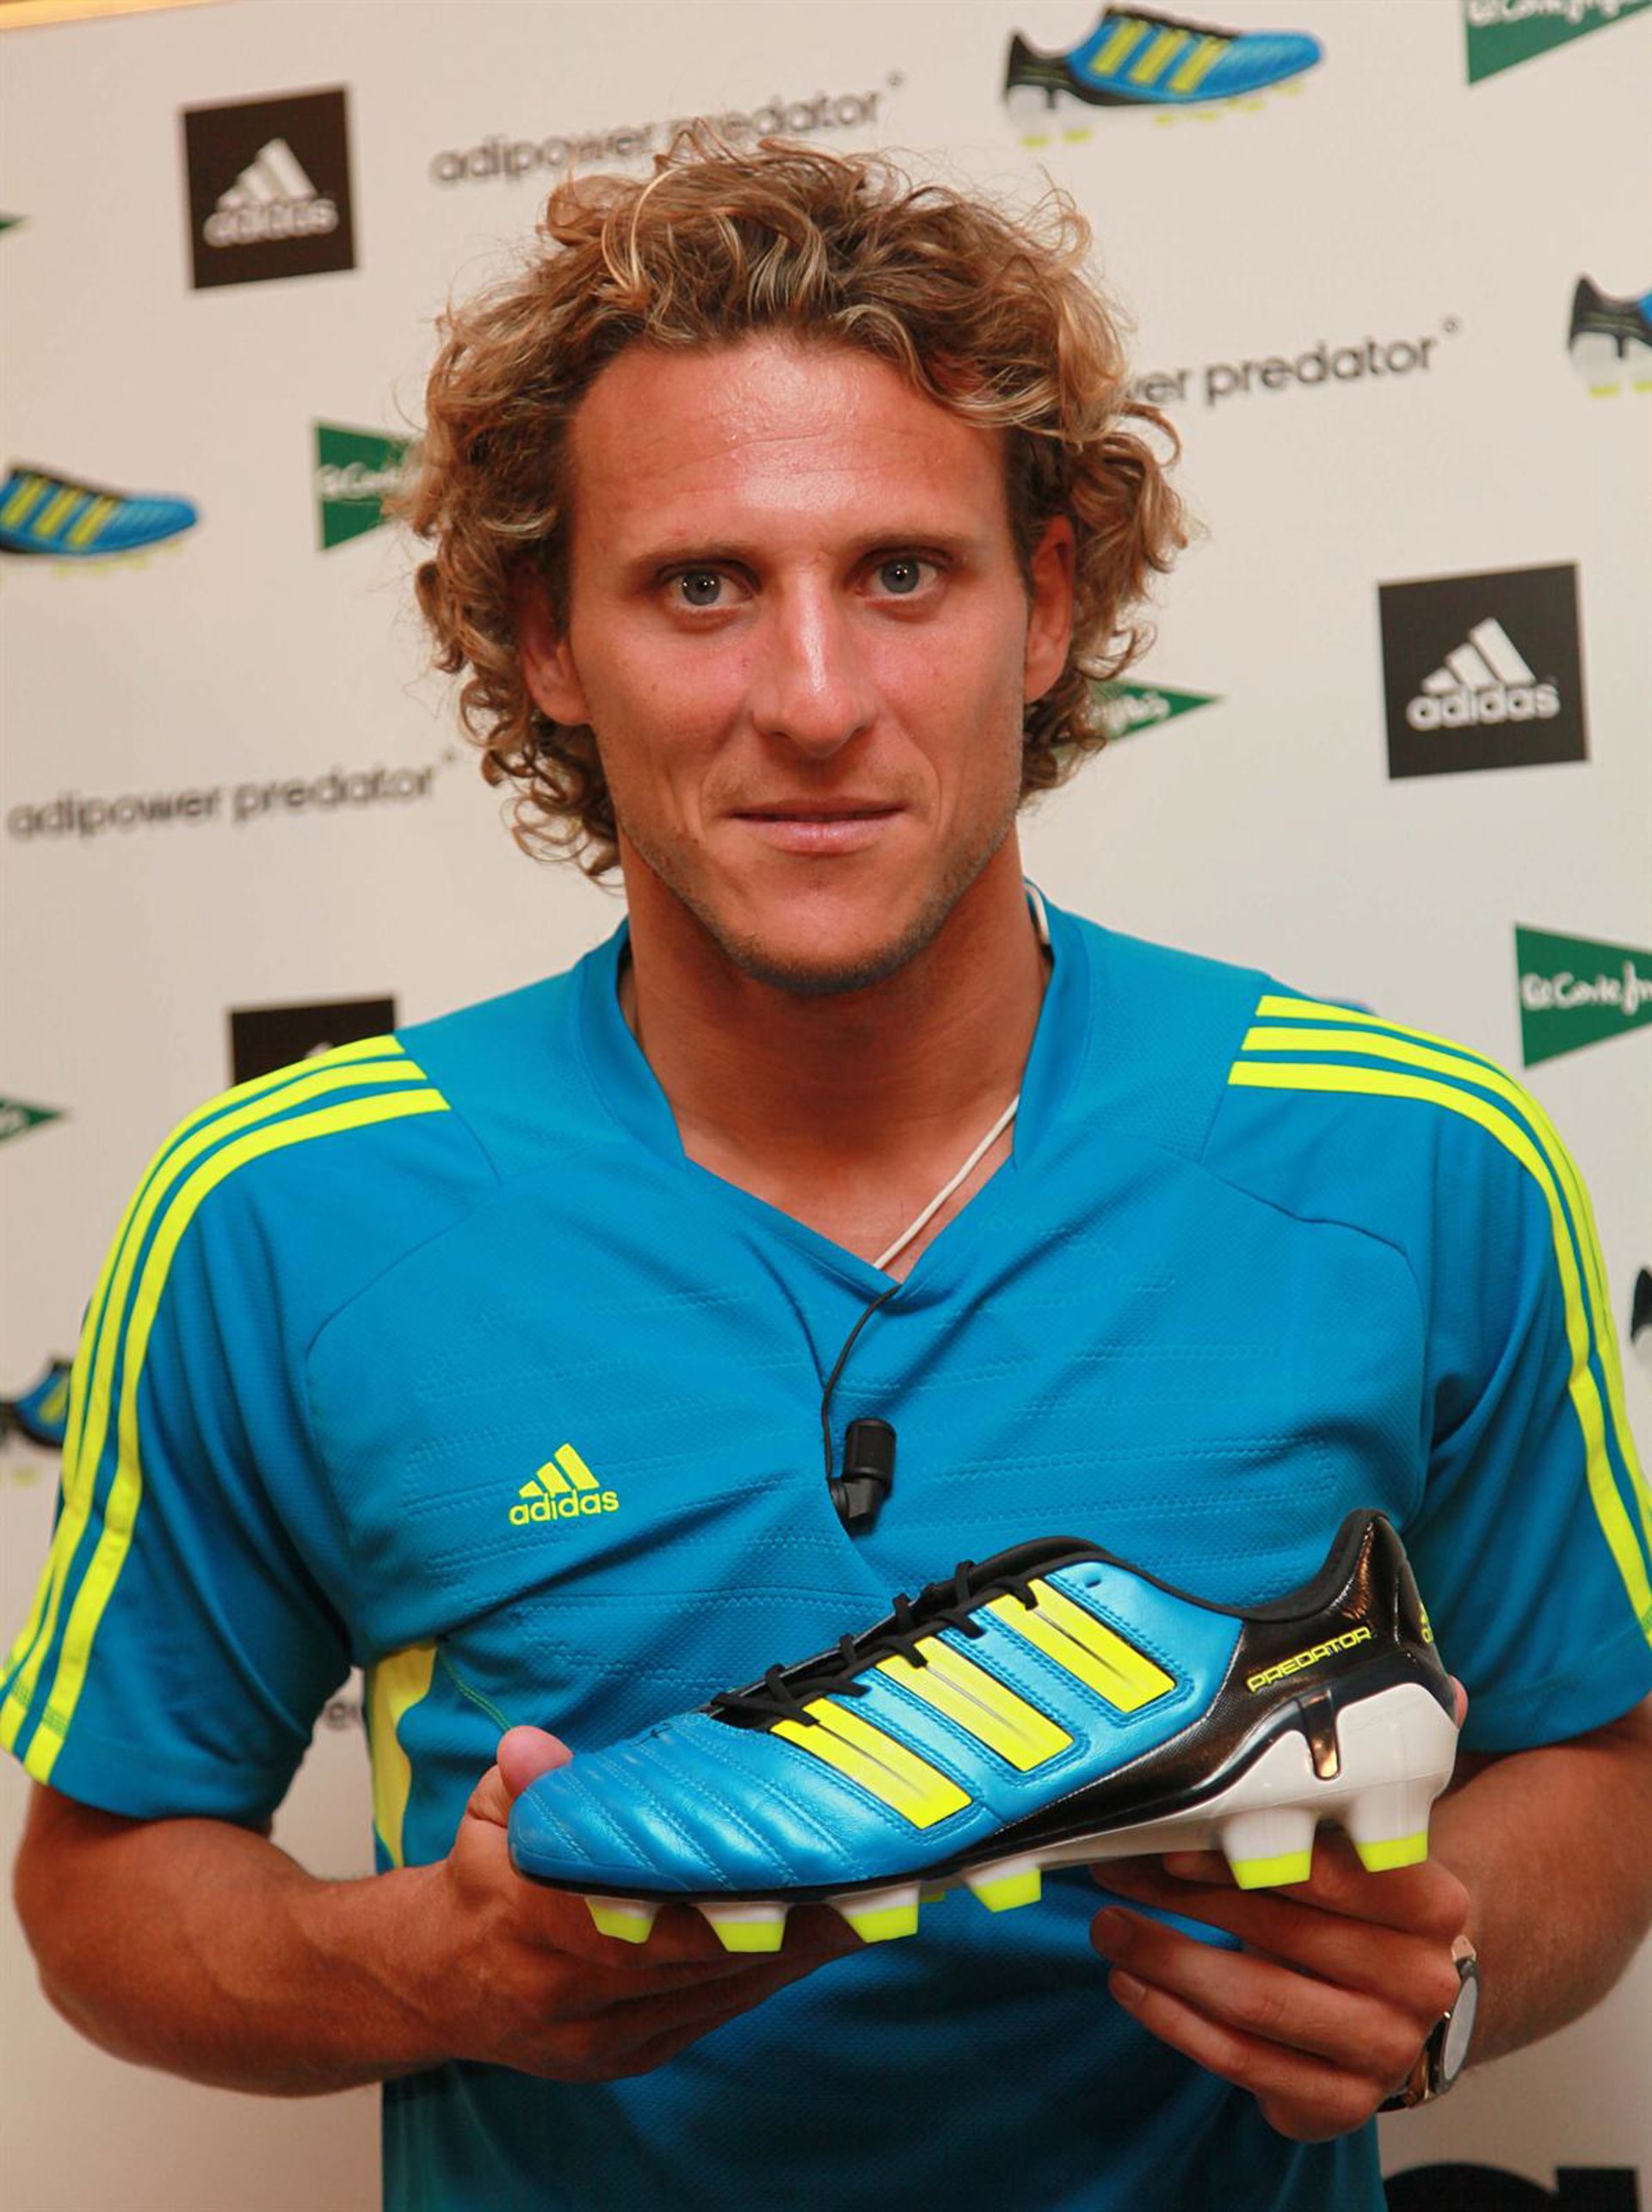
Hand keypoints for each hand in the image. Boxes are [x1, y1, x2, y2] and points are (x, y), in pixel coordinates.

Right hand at [417, 1725, 861, 2082]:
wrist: (437, 1985)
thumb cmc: (480, 1883)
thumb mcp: (487, 1817)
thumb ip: (522, 1782)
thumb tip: (531, 1745)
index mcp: (532, 1923)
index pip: (639, 1911)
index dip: (721, 1892)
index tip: (792, 1861)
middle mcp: (570, 1990)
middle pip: (696, 1957)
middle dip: (785, 1923)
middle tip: (863, 1881)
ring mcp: (601, 2035)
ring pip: (713, 1993)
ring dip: (790, 1953)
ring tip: (864, 1906)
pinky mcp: (626, 2058)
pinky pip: (709, 2018)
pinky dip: (762, 1980)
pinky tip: (812, 1944)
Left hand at [1089, 1684, 1474, 2139]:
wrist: (1420, 2002)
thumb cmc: (1372, 1901)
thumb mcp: (1384, 1834)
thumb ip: (1383, 1760)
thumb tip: (1406, 1669)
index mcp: (1438, 1905)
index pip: (1335, 1874)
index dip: (1246, 1856)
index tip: (1170, 1838)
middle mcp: (1422, 1985)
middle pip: (1280, 1934)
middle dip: (1182, 1898)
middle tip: (1114, 1866)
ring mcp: (1384, 2052)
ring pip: (1252, 2003)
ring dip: (1164, 1961)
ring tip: (1105, 1923)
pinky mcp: (1340, 2104)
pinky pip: (1243, 2064)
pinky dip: (1176, 2024)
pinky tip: (1133, 1983)